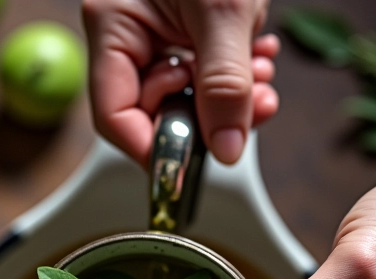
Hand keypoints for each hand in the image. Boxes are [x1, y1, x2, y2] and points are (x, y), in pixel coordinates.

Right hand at [82, 0, 278, 165]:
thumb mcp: (223, 11)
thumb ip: (224, 85)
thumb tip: (224, 150)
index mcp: (113, 26)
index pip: (116, 117)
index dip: (154, 149)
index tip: (191, 165)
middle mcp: (128, 35)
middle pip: (153, 111)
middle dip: (205, 120)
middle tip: (247, 116)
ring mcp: (156, 33)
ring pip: (185, 95)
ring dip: (228, 100)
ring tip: (262, 84)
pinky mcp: (184, 30)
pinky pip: (203, 71)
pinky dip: (234, 75)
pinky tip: (259, 60)